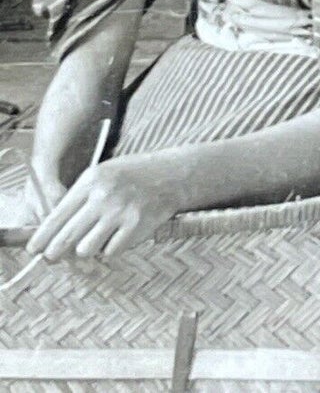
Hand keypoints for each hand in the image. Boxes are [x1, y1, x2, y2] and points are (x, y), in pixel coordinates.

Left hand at [27, 153, 182, 259]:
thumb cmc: (133, 176)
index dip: (42, 238)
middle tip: (53, 257)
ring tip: (96, 239)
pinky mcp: (136, 225)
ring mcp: (120, 211)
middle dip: (55, 253)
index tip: (35, 249)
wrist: (173, 174)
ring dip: (88, 249)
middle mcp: (103, 195)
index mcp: (91, 180)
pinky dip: (111, 249)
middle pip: (66, 238)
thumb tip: (53, 233)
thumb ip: (78, 200)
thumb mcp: (102, 176)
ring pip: (86, 249)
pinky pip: (110, 252)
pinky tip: (119, 235)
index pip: (56, 217)